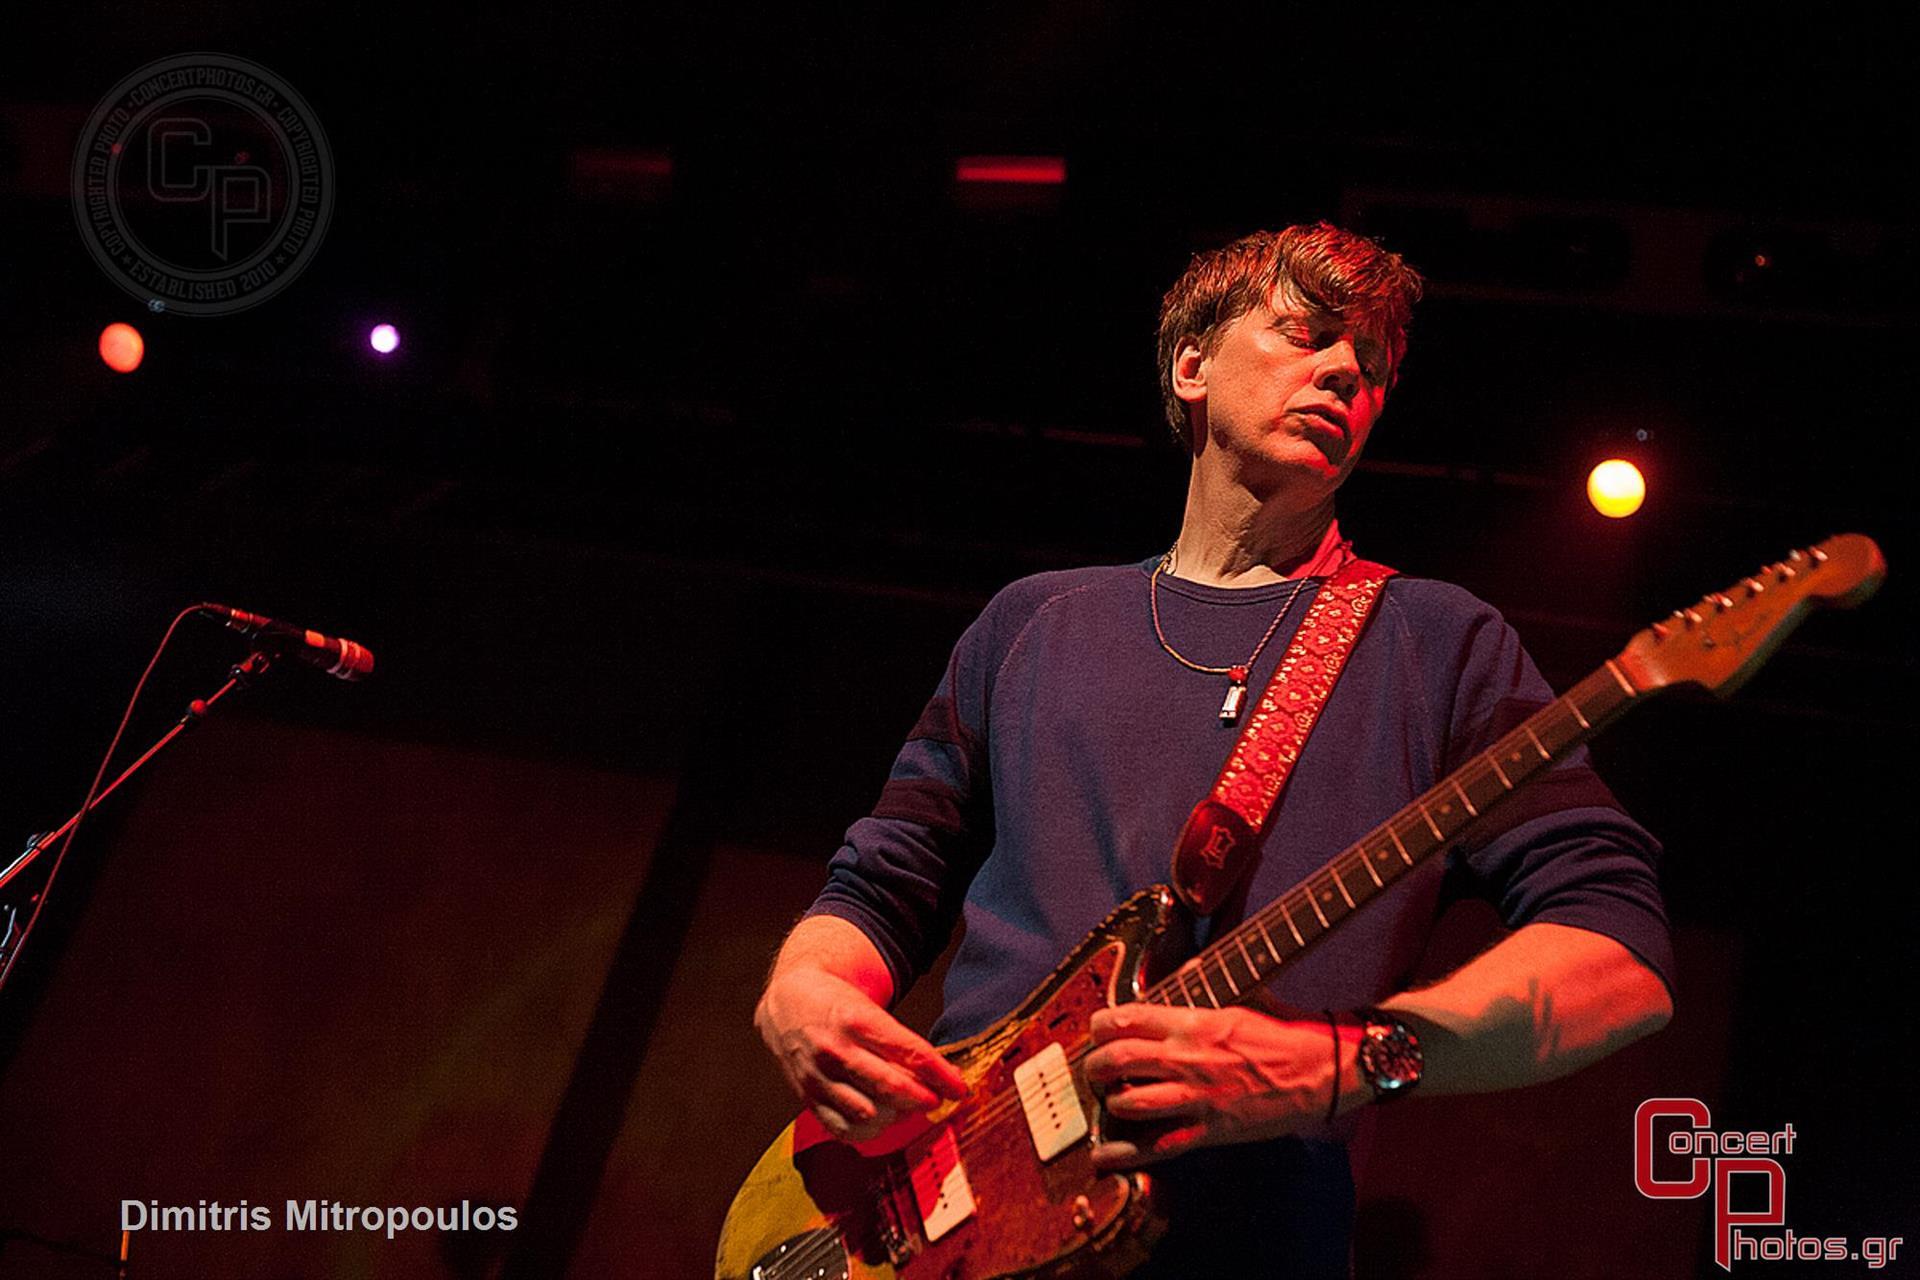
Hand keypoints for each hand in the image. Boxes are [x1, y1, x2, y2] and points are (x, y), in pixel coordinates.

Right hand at [755, 968, 967, 1142]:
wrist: (787, 1002)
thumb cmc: (836, 1004)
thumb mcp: (870, 1008)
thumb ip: (901, 1042)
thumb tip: (942, 1075)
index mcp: (856, 1020)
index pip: (910, 1052)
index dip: (940, 1075)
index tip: (959, 1087)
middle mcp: (836, 1049)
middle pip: (891, 1086)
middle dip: (923, 1098)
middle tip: (937, 1098)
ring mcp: (820, 1077)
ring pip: (869, 1113)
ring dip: (897, 1116)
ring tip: (908, 1108)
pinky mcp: (808, 1098)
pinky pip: (843, 1129)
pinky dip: (869, 1132)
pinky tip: (881, 1120)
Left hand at [1083, 1003, 1344, 1168]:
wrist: (1322, 1071)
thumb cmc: (1285, 1032)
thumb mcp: (1243, 998)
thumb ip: (1208, 992)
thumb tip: (1186, 977)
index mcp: (1193, 1022)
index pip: (1126, 1018)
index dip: (1101, 1025)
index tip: (1099, 1030)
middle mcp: (1187, 1059)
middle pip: (1117, 1060)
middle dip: (1096, 1066)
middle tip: (1097, 1069)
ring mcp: (1196, 1097)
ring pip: (1128, 1102)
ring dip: (1110, 1102)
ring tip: (1111, 1100)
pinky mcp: (1208, 1130)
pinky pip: (1156, 1146)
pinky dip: (1124, 1154)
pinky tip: (1102, 1156)